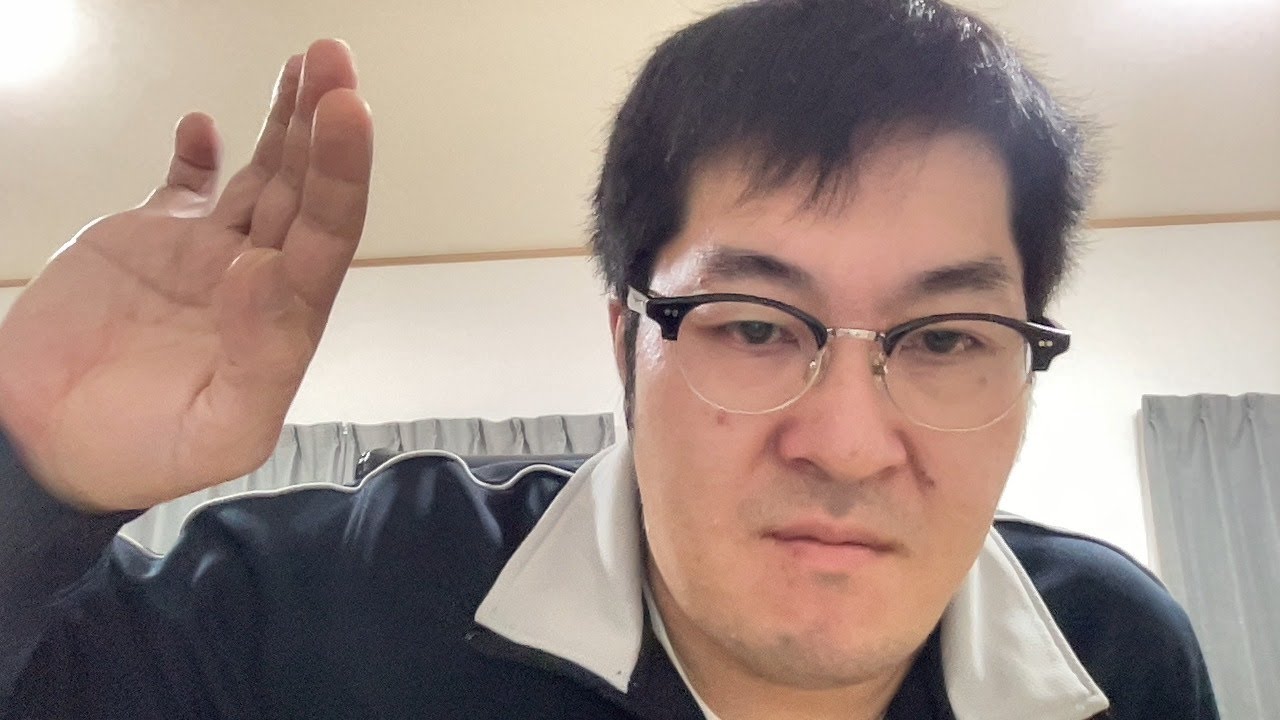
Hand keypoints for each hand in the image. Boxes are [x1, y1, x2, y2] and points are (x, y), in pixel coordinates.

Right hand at [0, 39, 372, 512]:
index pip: (325, 238)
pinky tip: (206, 123)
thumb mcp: (218, 431)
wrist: (45, 448)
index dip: (342, 174)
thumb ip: (258, 360)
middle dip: (323, 126)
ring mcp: (204, 255)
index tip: (348, 112)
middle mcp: (254, 279)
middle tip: (334, 59)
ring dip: (285, 123)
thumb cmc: (139, 455)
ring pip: (260, 177)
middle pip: (303, 192)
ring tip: (306, 63)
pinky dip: (198, 151)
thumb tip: (270, 278)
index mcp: (280, 321)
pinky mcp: (150, 240)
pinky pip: (186, 184)